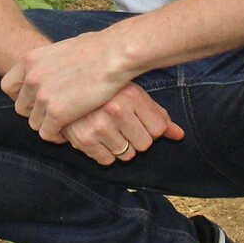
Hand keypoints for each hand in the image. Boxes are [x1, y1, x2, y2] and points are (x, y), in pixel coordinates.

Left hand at [0, 30, 131, 139]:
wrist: (114, 54)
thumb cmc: (99, 47)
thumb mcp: (64, 48)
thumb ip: (52, 62)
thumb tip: (56, 67)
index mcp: (30, 59)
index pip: (8, 86)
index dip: (22, 96)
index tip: (37, 100)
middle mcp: (31, 78)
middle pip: (21, 107)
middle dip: (37, 112)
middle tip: (56, 113)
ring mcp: (42, 96)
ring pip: (34, 123)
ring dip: (49, 125)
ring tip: (66, 124)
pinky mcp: (57, 113)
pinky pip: (47, 133)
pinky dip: (58, 135)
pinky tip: (71, 130)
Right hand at [61, 83, 184, 164]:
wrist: (64, 82)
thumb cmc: (105, 89)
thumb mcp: (133, 94)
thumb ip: (158, 115)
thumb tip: (179, 136)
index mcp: (132, 95)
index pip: (159, 129)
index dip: (152, 128)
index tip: (140, 119)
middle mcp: (116, 109)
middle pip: (145, 144)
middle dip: (137, 138)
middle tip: (123, 124)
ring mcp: (99, 125)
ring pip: (127, 155)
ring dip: (121, 146)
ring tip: (110, 129)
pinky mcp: (83, 139)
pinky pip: (107, 160)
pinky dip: (105, 152)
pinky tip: (98, 136)